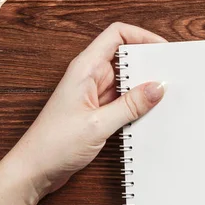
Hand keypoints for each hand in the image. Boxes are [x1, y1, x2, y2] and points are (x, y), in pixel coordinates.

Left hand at [0, 22, 166, 204]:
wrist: (34, 170)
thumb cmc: (53, 144)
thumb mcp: (98, 124)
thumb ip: (131, 105)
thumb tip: (158, 87)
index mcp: (85, 68)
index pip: (117, 34)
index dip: (142, 36)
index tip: (163, 49)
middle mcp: (90, 76)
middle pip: (126, 56)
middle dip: (149, 63)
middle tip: (171, 74)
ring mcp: (95, 93)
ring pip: (127, 79)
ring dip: (144, 86)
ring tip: (164, 96)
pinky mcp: (98, 110)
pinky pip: (124, 99)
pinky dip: (138, 103)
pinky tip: (150, 113)